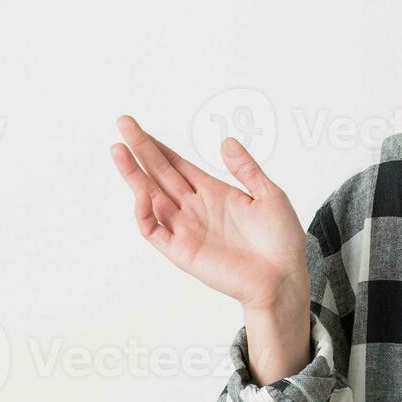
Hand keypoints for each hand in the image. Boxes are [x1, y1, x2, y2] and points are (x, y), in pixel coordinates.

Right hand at [109, 116, 308, 311]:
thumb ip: (246, 169)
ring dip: (134, 174)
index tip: (139, 128)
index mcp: (214, 193)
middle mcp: (195, 208)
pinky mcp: (182, 251)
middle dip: (140, 150)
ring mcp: (186, 229)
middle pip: (160, 174)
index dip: (158, 147)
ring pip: (150, 197)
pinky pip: (154, 231)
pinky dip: (144, 213)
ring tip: (118, 149)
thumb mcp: (270, 195)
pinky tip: (141, 192)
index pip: (178, 165)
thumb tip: (226, 141)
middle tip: (123, 124)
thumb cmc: (281, 241)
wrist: (283, 277)